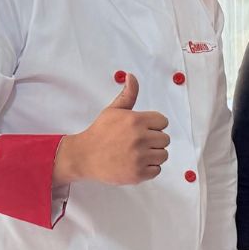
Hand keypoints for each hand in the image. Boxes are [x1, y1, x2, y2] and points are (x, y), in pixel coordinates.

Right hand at [54, 74, 169, 184]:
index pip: (163, 122)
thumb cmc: (100, 132)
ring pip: (163, 155)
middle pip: (165, 139)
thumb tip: (131, 76)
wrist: (84, 156)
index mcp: (136, 120)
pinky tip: (135, 163)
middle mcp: (140, 138)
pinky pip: (157, 170)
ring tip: (136, 153)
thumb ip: (128, 94)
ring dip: (153, 155)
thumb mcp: (113, 110)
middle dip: (153, 140)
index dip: (153, 126)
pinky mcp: (138, 173)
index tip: (141, 129)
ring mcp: (140, 157)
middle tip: (136, 142)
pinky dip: (149, 168)